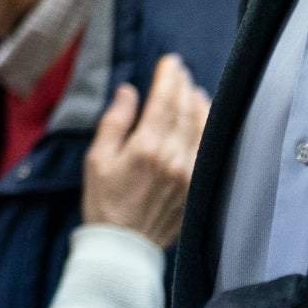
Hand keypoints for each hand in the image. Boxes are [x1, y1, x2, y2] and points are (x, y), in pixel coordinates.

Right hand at [82, 52, 209, 246]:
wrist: (123, 246)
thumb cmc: (104, 201)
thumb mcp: (98, 158)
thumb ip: (115, 121)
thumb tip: (129, 91)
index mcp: (145, 148)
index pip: (164, 101)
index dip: (169, 77)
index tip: (170, 62)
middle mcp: (172, 157)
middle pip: (185, 109)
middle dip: (183, 85)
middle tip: (180, 70)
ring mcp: (189, 173)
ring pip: (202, 126)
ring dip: (199, 103)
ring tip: (193, 90)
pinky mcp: (197, 186)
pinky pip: (209, 148)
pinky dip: (208, 128)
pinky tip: (205, 119)